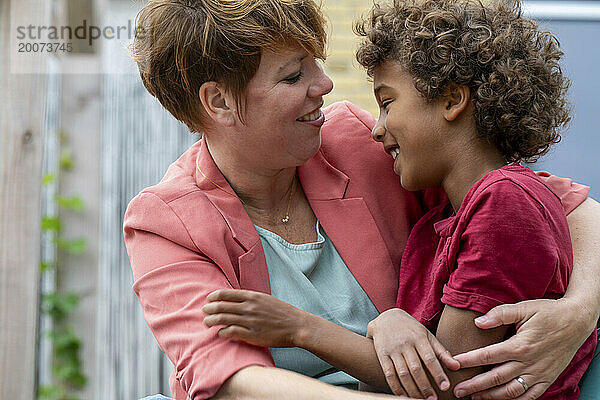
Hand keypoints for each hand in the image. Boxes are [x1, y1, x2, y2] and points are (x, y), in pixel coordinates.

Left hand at [202, 289, 307, 347]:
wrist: (296, 325)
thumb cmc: (282, 313)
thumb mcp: (266, 299)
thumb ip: (251, 298)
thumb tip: (236, 298)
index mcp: (253, 296)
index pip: (226, 294)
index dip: (214, 296)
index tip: (209, 299)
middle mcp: (249, 307)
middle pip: (221, 306)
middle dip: (209, 309)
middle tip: (204, 312)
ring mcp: (250, 321)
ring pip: (223, 319)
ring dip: (211, 321)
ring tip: (207, 323)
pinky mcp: (251, 335)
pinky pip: (231, 332)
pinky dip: (222, 332)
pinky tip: (220, 333)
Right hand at [367, 308, 459, 398]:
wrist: (386, 318)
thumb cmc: (411, 329)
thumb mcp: (427, 335)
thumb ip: (441, 352)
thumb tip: (457, 366)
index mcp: (419, 338)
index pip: (430, 358)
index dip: (438, 373)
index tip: (445, 387)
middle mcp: (405, 344)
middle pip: (416, 369)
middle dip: (425, 386)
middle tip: (433, 399)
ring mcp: (393, 350)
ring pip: (402, 374)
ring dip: (412, 390)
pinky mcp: (382, 355)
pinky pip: (389, 374)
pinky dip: (395, 387)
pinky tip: (403, 396)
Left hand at [452, 298, 596, 398]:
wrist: (577, 321)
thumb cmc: (549, 312)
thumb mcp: (524, 308)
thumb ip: (500, 314)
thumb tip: (478, 322)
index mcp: (520, 345)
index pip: (488, 356)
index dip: (469, 360)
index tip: (454, 364)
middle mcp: (529, 363)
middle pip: (496, 378)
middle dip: (474, 386)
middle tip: (457, 390)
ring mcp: (539, 373)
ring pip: (511, 391)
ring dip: (491, 397)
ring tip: (474, 398)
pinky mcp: (547, 379)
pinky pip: (530, 396)